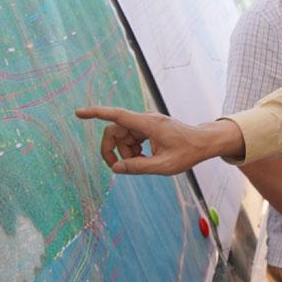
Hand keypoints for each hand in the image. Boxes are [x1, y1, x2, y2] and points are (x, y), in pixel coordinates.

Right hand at [75, 106, 241, 174]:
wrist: (203, 143)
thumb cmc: (188, 153)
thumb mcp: (164, 166)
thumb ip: (139, 167)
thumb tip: (115, 168)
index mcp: (149, 124)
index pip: (117, 116)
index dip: (96, 113)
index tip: (79, 113)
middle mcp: (146, 119)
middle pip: (115, 131)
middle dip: (112, 149)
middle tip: (118, 167)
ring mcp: (146, 123)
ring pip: (122, 136)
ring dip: (126, 152)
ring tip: (144, 163)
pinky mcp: (148, 127)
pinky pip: (130, 138)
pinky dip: (132, 150)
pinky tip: (146, 158)